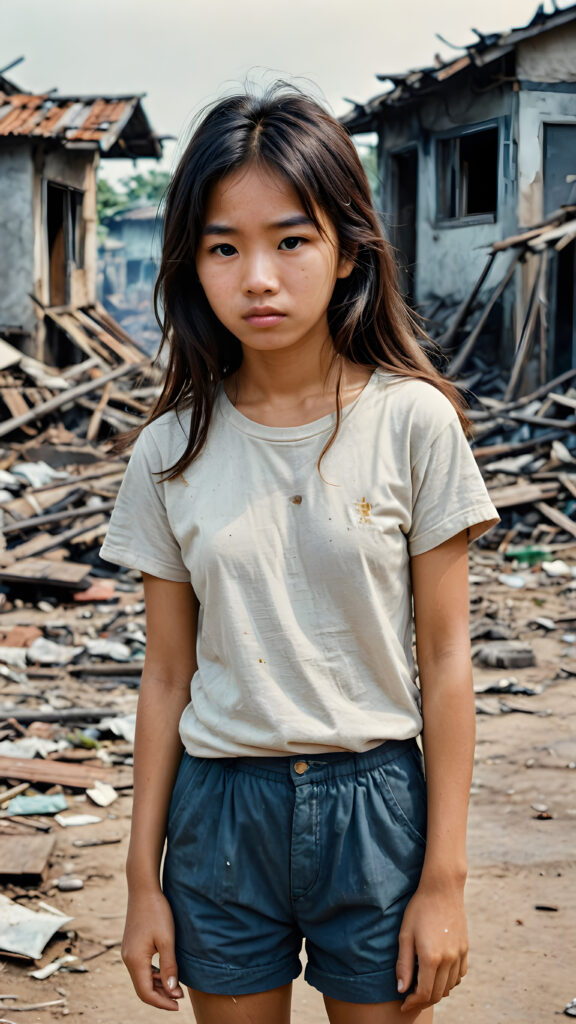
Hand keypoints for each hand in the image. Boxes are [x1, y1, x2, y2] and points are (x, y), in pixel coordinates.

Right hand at [122, 889, 184, 1010]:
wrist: (143, 889)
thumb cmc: (157, 912)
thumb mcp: (167, 940)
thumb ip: (169, 966)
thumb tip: (173, 991)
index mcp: (135, 960)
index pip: (146, 993)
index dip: (162, 1002)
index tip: (178, 1005)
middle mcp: (128, 959)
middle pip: (142, 988)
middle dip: (161, 996)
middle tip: (180, 998)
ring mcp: (128, 952)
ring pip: (142, 978)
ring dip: (158, 986)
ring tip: (176, 988)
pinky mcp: (132, 946)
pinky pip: (141, 968)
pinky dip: (153, 974)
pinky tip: (166, 972)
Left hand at [396, 880, 467, 1012]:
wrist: (442, 888)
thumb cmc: (419, 909)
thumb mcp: (405, 935)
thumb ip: (403, 964)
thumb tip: (401, 990)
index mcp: (431, 958)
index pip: (424, 993)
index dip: (413, 1003)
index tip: (403, 1004)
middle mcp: (448, 960)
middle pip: (438, 993)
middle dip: (423, 1001)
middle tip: (411, 999)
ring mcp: (459, 954)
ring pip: (450, 986)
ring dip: (436, 992)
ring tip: (423, 987)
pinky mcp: (465, 948)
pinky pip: (460, 975)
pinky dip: (450, 981)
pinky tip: (439, 975)